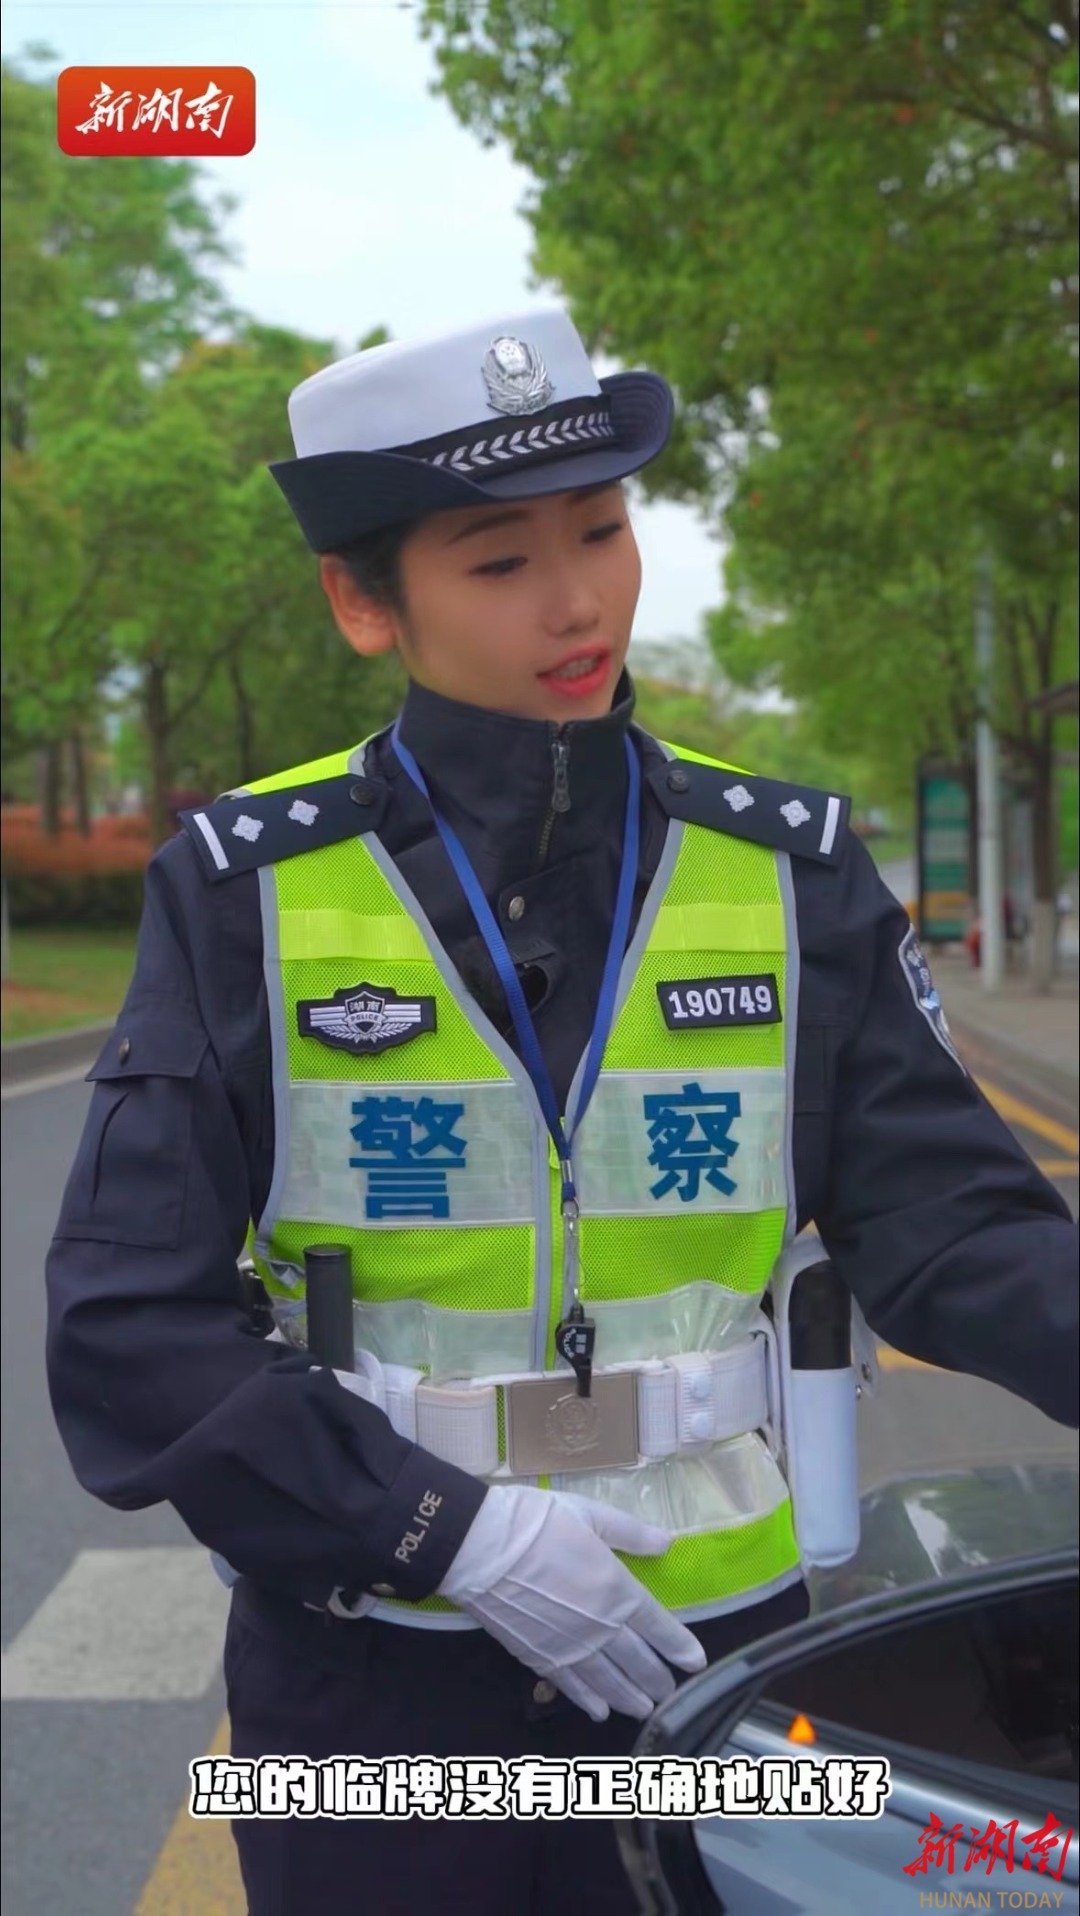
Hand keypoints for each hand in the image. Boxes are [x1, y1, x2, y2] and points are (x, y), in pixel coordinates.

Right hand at [438, 1484, 705, 1721]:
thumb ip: (630, 1533)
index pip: (660, 1627)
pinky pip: (572, 1687)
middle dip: (658, 1679)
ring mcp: (570, 1648)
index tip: (697, 1662)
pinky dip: (589, 1701)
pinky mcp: (540, 1658)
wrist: (480, 1548)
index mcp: (618, 1590)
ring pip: (610, 1683)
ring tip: (644, 1709)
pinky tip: (599, 1711)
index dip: (681, 1646)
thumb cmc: (537, 1523)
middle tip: (672, 1694)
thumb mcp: (589, 1515)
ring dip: (630, 1697)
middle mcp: (601, 1628)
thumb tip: (667, 1542)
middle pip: (638, 1662)